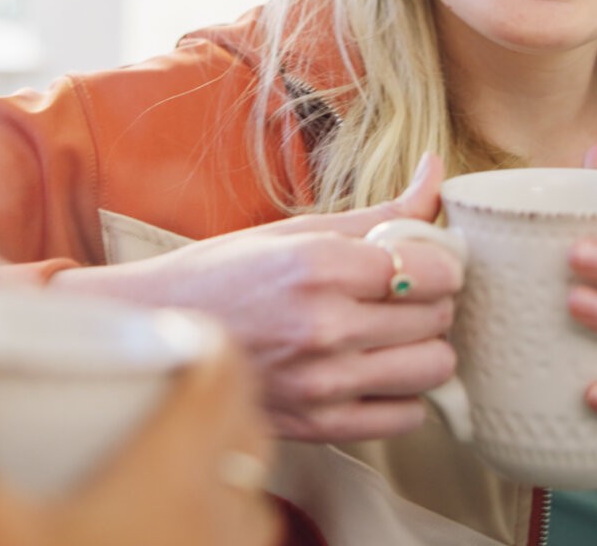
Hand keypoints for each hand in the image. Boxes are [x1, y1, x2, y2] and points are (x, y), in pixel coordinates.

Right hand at [0, 295, 278, 545]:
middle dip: (199, 397)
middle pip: (241, 427)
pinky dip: (197, 535)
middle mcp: (219, 522)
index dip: (189, 334)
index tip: (146, 330)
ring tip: (140, 466)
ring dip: (207, 471)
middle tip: (139, 389)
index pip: (222, 364)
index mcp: (176, 472)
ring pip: (241, 500)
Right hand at [52, 153, 464, 441]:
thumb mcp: (296, 229)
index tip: (421, 259)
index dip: (438, 261)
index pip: (435, 269)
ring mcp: (323, 383)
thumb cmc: (225, 274)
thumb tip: (438, 171)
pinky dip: (402, 394)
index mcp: (318, 266)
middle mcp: (324, 326)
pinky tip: (372, 370)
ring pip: (434, 367)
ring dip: (422, 348)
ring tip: (389, 333)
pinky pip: (406, 416)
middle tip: (398, 293)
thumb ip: (380, 209)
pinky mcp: (320, 425)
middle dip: (428, 300)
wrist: (157, 333)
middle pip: (439, 317)